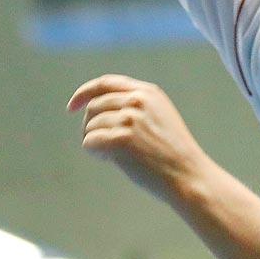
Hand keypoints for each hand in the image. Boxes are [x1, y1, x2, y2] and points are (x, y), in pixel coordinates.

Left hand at [67, 75, 212, 203]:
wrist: (188, 175)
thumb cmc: (172, 154)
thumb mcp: (159, 118)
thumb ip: (134, 106)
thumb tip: (95, 110)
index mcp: (147, 92)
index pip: (106, 83)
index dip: (84, 93)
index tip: (71, 107)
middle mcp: (138, 100)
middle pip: (94, 107)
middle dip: (90, 126)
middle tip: (100, 146)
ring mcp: (130, 119)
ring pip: (90, 127)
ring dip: (95, 142)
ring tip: (114, 156)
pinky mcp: (121, 139)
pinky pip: (90, 142)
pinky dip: (95, 153)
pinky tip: (110, 160)